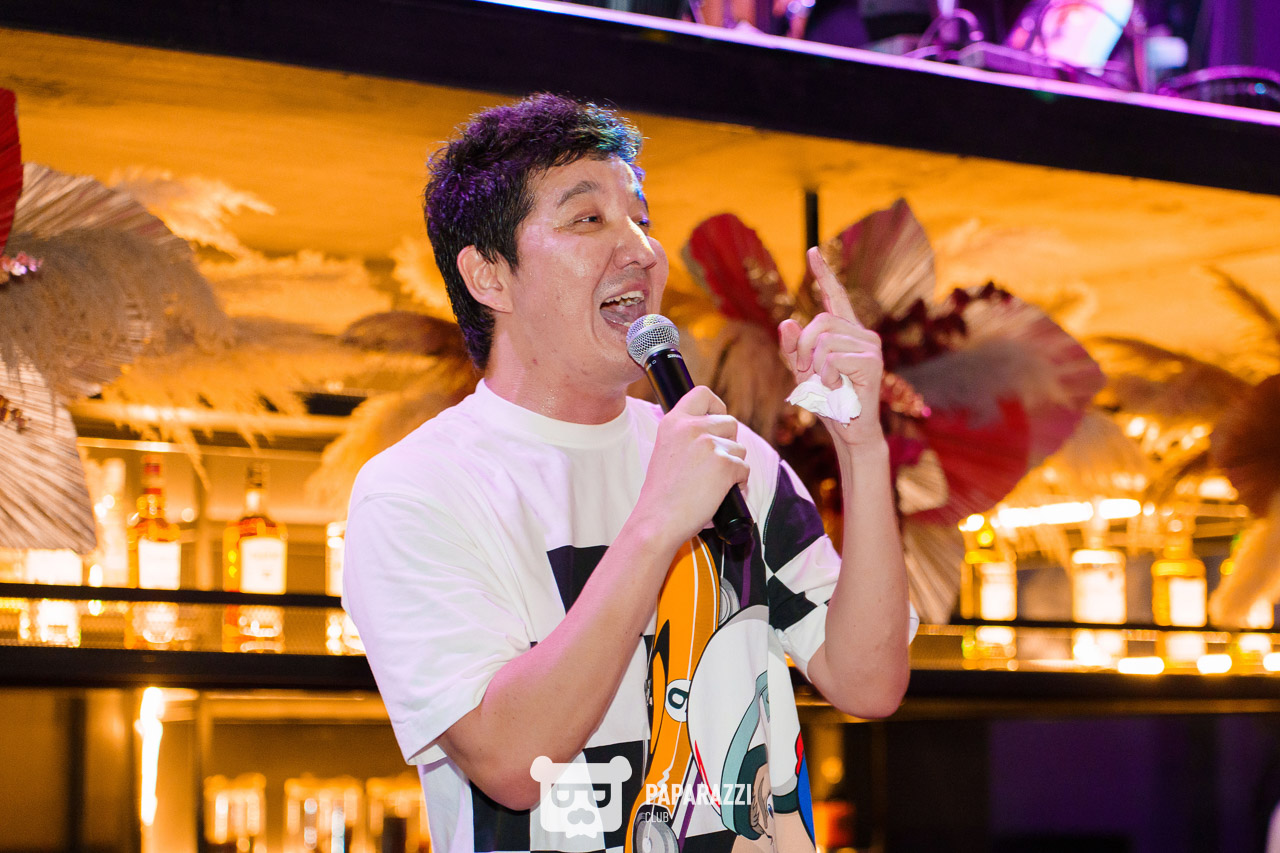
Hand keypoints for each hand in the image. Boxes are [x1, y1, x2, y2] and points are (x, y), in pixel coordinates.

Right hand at [635, 386, 748, 546]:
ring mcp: (709, 444)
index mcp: (673, 422)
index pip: (702, 393)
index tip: (717, 418)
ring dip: (733, 466)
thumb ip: (686, 437)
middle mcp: (691, 427)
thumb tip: (715, 434)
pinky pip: (744, 470)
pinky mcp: (725, 464)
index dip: (716, 406)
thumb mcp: (665, 451)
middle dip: (728, 443)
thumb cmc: (662, 494)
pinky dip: (737, 484)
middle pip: (730, 423)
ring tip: (712, 484)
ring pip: (740, 449)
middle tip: (714, 465)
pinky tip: (718, 494)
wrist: (657, 520)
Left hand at [779, 247, 885, 447]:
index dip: (824, 274)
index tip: (813, 251)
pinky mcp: (871, 360)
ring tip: (829, 384)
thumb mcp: (803, 373)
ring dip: (816, 368)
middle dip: (803, 349)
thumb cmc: (828, 401)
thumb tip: (786, 322)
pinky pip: (831, 359)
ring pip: (823, 342)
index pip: (833, 296)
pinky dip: (827, 377)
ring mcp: (870, 345)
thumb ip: (793, 349)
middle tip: (809, 373)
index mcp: (846, 332)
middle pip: (819, 321)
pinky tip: (840, 388)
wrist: (850, 430)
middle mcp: (862, 333)